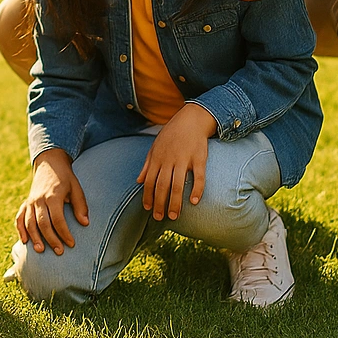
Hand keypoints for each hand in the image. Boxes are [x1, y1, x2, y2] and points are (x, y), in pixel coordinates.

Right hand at [15, 148, 87, 254]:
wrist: (49, 163)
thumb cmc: (65, 178)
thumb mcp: (76, 188)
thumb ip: (80, 205)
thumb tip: (85, 223)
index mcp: (53, 196)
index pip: (57, 219)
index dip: (64, 233)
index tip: (71, 243)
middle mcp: (39, 199)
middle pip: (42, 223)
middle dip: (50, 239)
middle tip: (59, 252)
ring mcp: (30, 201)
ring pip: (29, 222)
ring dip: (34, 237)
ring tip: (41, 250)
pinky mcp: (26, 203)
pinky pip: (19, 218)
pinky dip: (20, 229)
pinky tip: (25, 241)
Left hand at [136, 103, 217, 219]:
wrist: (191, 119)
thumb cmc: (171, 135)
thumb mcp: (154, 147)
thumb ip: (147, 165)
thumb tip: (138, 181)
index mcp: (157, 158)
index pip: (149, 181)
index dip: (147, 196)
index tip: (147, 209)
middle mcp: (169, 160)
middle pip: (162, 185)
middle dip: (159, 203)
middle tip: (159, 218)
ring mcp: (184, 159)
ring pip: (178, 184)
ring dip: (175, 202)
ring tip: (173, 216)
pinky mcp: (199, 158)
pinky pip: (199, 177)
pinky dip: (196, 189)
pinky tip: (194, 202)